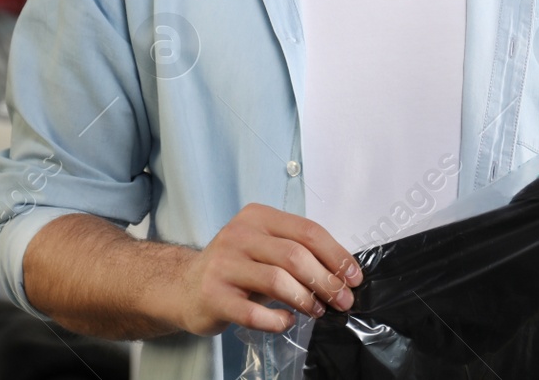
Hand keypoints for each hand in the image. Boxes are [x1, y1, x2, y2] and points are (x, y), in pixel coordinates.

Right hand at [172, 203, 362, 335]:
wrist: (184, 286)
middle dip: (326, 281)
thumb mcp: (264, 247)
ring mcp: (224, 264)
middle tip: (342, 300)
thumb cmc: (234, 266)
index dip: (336, 255)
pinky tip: (286, 321)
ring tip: (317, 310)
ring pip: (278, 280)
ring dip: (306, 300)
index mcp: (258, 217)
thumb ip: (296, 251)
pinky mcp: (214, 296)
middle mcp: (239, 235)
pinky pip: (254, 312)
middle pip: (296, 256)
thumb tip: (342, 273)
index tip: (353, 276)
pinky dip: (277, 320)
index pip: (307, 231)